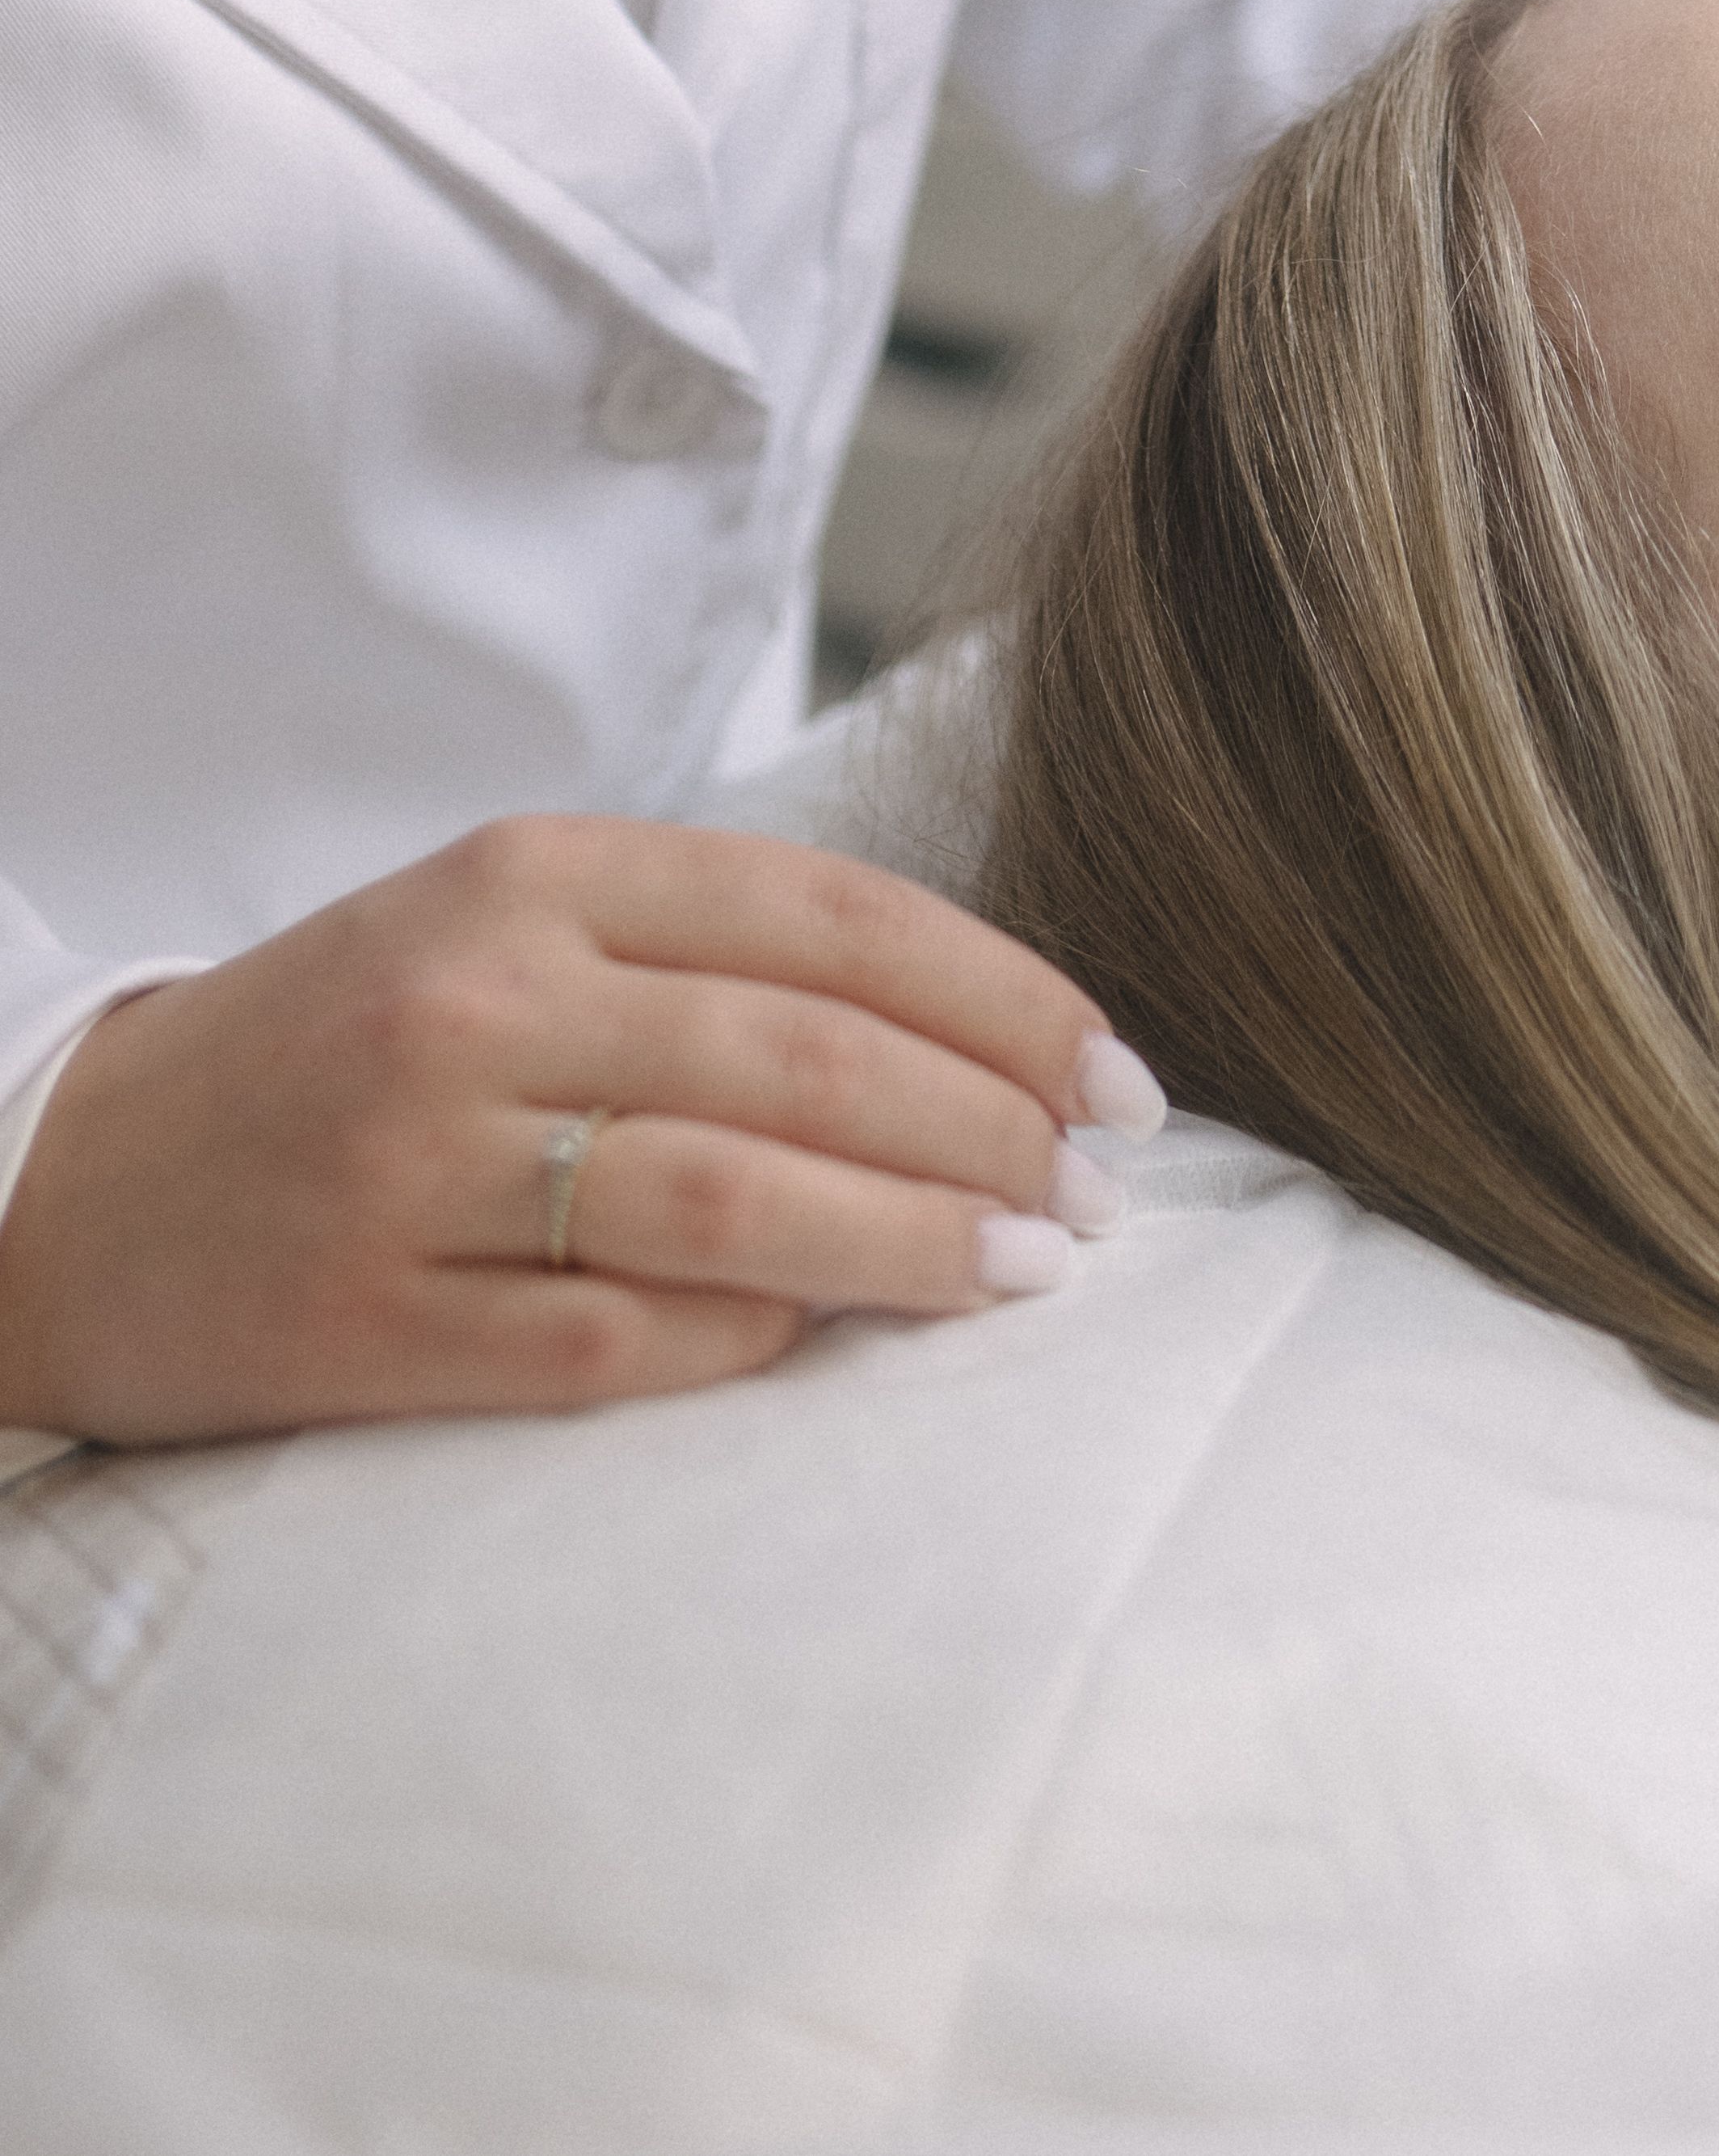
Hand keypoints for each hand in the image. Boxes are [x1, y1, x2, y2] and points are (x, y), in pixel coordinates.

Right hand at [0, 818, 1156, 1449]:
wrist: (69, 1172)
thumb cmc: (347, 1044)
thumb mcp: (512, 929)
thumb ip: (710, 964)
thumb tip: (966, 1055)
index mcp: (541, 872)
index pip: (838, 920)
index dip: (1005, 1000)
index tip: (1114, 1079)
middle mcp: (486, 995)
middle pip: (812, 1058)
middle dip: (993, 1131)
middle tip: (1097, 1196)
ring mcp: (423, 1161)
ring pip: (733, 1197)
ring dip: (910, 1244)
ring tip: (1022, 1273)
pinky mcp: (369, 1320)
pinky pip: (608, 1343)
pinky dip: (743, 1344)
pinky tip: (826, 1346)